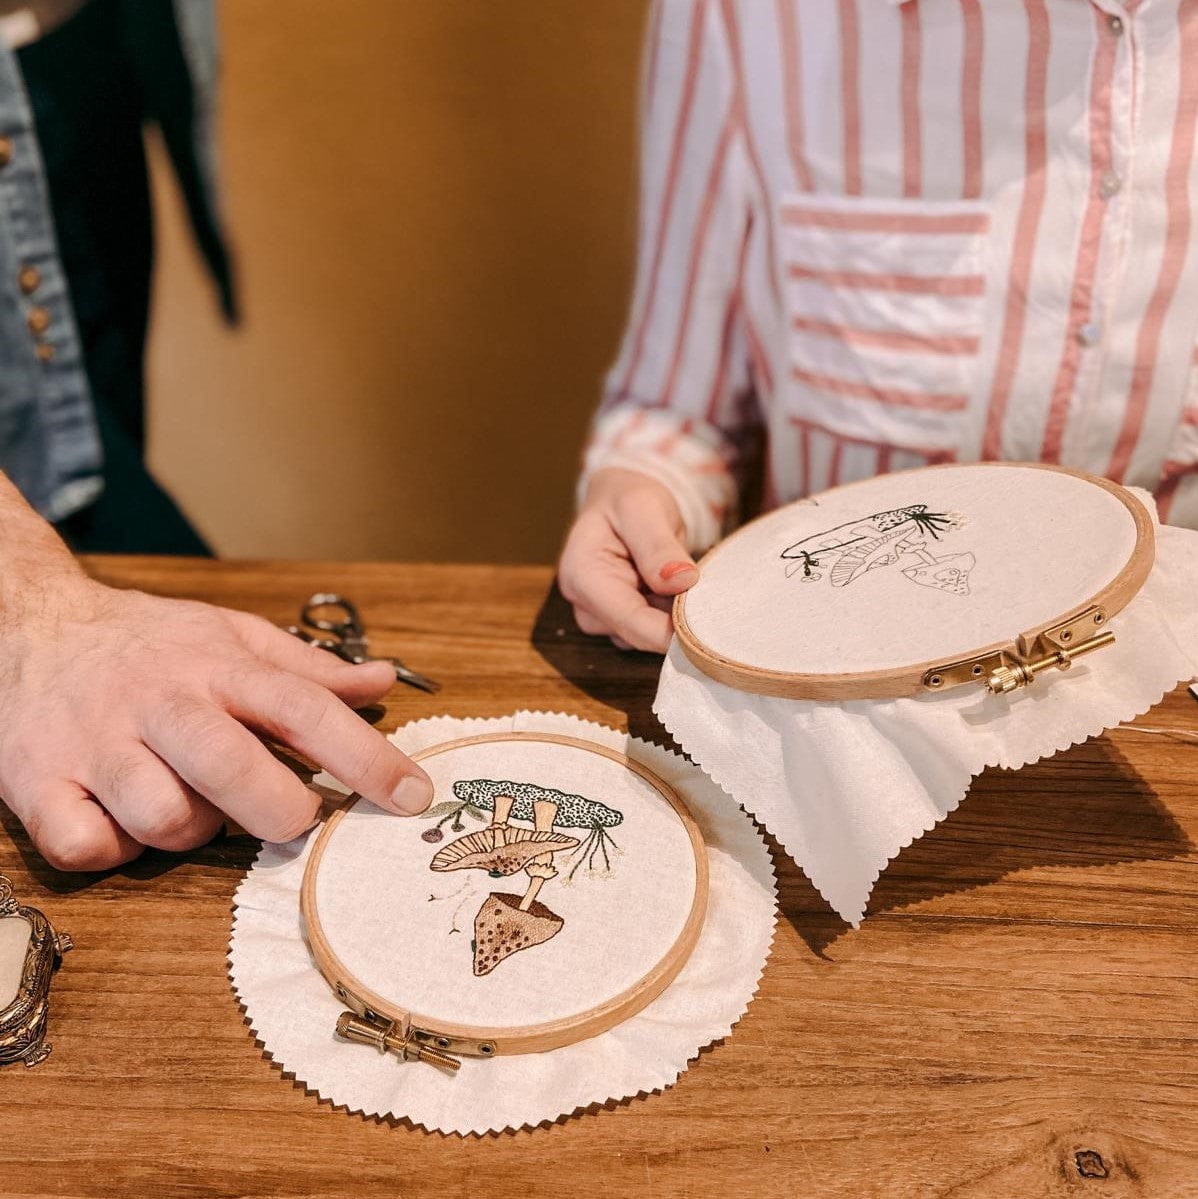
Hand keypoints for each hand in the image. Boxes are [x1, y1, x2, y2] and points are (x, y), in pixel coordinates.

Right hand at [0, 572, 433, 871]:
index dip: (366, 756)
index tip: (413, 795)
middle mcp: (159, 704)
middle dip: (278, 809)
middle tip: (292, 816)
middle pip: (231, 768)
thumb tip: (382, 680)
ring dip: (192, 830)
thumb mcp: (229, 634)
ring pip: (163, 819)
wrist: (26, 626)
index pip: (305, 709)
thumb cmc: (148, 643)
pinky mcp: (37, 784)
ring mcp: (94, 745)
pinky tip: (122, 822)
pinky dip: (115, 849)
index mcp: (215, 666)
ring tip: (192, 803)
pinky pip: (87, 846)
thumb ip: (307, 667)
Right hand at [557, 468, 698, 652]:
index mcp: (582, 576)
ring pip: (648, 636)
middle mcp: (584, 604)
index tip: (709, 621)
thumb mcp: (642, 508)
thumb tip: (682, 582)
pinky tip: (673, 588)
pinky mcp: (617, 622)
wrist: (621, 500)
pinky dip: (668, 614)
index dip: (671, 629)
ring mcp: (599, 617)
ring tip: (681, 577)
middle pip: (639, 634)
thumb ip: (658, 546)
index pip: (630, 620)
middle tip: (700, 585)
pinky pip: (651, 631)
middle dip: (674, 619)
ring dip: (672, 615)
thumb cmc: (627, 498)